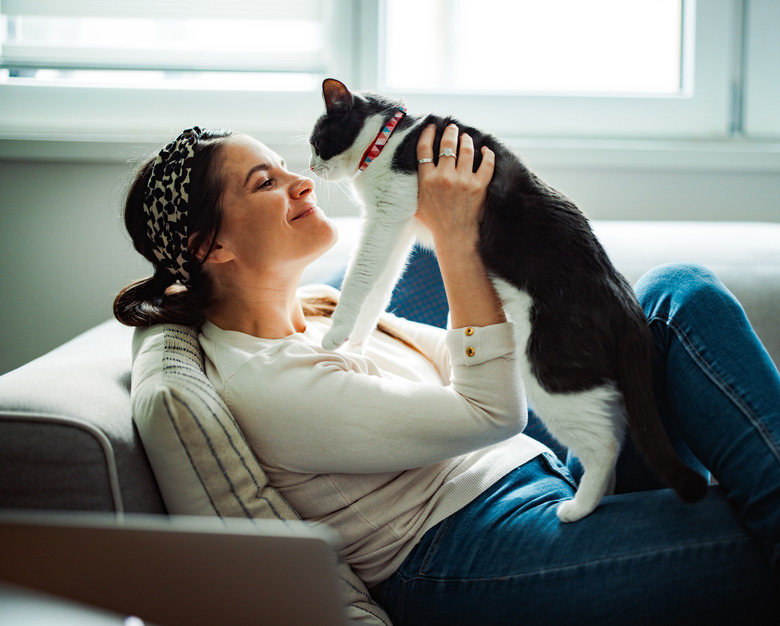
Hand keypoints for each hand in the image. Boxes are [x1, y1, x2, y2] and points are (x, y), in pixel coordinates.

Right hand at [415, 123, 494, 252]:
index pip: (424, 149)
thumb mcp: (416, 204)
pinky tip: (486, 149)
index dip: (428, 133)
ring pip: (466, 150)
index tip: (432, 126)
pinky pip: (486, 163)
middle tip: (452, 127)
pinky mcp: (479, 186)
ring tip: (466, 137)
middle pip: (447, 145)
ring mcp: (463, 181)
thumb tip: (411, 170)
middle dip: (450, 132)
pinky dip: (487, 154)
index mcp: (426, 180)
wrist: (454, 236)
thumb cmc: (434, 223)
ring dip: (466, 140)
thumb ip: (414, 186)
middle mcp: (444, 177)